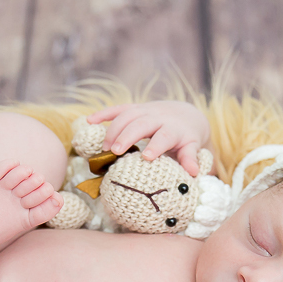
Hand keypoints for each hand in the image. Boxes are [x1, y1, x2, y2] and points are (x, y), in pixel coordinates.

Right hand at [86, 101, 210, 175]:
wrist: (186, 115)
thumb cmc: (186, 137)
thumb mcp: (191, 147)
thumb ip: (190, 158)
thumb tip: (193, 173)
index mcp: (173, 129)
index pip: (164, 136)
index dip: (156, 146)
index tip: (146, 157)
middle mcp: (158, 117)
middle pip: (141, 124)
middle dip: (127, 136)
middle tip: (115, 152)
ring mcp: (144, 110)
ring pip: (127, 115)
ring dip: (113, 130)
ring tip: (105, 148)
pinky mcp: (134, 108)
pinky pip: (117, 108)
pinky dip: (103, 114)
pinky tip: (89, 121)